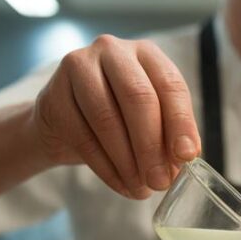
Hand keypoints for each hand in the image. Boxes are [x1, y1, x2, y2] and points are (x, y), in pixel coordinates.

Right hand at [30, 35, 201, 198]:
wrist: (63, 122)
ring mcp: (78, 67)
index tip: (186, 156)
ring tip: (141, 189)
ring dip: (128, 162)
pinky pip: (83, 137)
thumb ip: (169, 133)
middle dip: (151, 146)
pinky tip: (121, 185)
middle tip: (160, 181)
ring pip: (107, 119)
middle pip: (138, 98)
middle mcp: (112, 50)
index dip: (181, 122)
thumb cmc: (117, 117)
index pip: (170, 85)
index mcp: (145, 52)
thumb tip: (185, 159)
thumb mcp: (149, 119)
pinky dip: (106, 168)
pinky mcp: (54, 94)